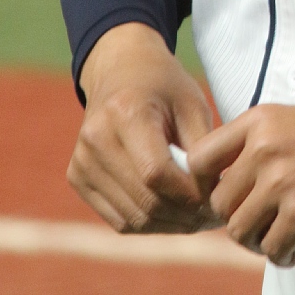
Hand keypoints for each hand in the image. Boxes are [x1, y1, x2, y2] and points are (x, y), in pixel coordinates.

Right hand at [69, 22, 216, 233]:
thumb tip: (214, 198)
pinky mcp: (77, 177)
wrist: (119, 70)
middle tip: (212, 215)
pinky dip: (149, 224)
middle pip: (145, 201)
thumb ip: (203, 150)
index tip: (217, 197)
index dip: (190, 195)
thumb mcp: (192, 105)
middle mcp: (96, 138)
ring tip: (196, 216)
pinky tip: (172, 213)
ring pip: (133, 219)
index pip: (156, 173)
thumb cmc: (164, 86)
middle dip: (184, 215)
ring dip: (169, 225)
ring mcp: (81, 161)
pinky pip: (119, 220)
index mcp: (125, 112)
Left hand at [186, 86, 294, 264]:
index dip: (205, 186)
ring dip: (257, 242)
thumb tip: (221, 187)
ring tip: (279, 238)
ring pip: (239, 230)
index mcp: (260, 120)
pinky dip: (281, 257)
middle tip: (262, 225)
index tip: (228, 198)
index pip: (199, 158)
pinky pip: (271, 249)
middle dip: (237, 219)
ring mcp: (284, 179)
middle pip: (218, 202)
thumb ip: (258, 146)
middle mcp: (265, 147)